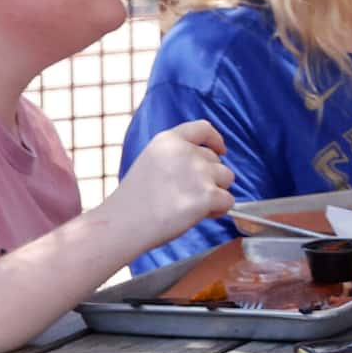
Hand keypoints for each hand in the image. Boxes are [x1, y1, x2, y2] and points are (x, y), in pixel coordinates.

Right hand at [107, 119, 231, 249]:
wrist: (123, 223)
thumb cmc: (135, 200)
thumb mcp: (152, 161)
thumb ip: (178, 157)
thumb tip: (209, 165)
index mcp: (169, 140)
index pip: (203, 128)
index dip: (215, 140)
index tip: (221, 150)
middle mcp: (186, 151)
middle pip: (218, 161)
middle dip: (210, 178)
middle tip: (187, 196)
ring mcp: (199, 172)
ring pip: (227, 179)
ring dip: (216, 192)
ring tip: (192, 205)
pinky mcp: (207, 194)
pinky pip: (228, 201)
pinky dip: (219, 210)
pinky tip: (199, 216)